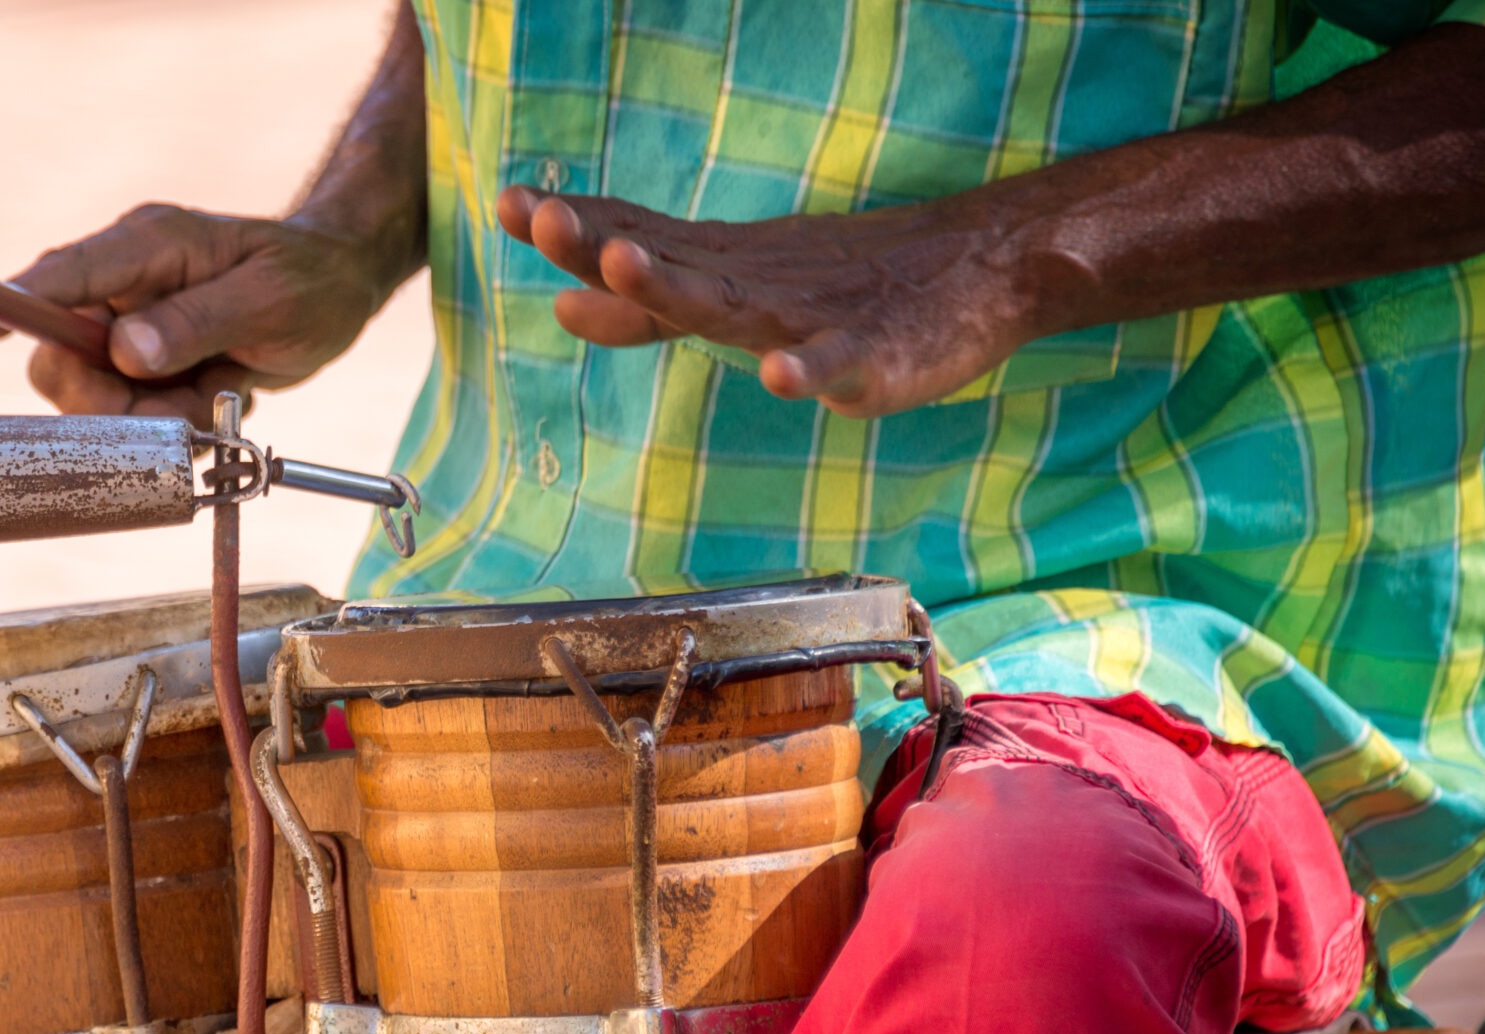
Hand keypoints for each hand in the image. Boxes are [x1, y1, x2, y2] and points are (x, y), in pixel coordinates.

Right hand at [0, 203, 403, 422]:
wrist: (336, 288)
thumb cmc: (308, 281)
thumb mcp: (268, 301)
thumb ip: (196, 323)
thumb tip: (124, 351)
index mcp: (146, 245)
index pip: (62, 275)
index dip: (9, 301)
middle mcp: (123, 283)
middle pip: (61, 354)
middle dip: (108, 399)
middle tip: (177, 404)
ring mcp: (128, 323)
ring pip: (94, 395)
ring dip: (153, 413)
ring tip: (216, 389)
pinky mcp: (140, 360)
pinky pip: (130, 412)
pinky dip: (172, 417)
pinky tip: (216, 391)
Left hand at [498, 185, 1051, 417]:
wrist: (975, 271)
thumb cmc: (839, 287)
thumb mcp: (734, 293)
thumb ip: (649, 308)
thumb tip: (560, 302)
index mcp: (721, 269)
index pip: (637, 241)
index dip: (574, 228)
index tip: (509, 205)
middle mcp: (756, 283)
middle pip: (667, 264)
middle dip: (603, 242)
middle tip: (543, 218)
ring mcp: (813, 318)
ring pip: (735, 305)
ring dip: (676, 286)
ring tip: (624, 263)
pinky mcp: (875, 358)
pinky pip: (837, 364)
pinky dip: (808, 368)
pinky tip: (779, 376)